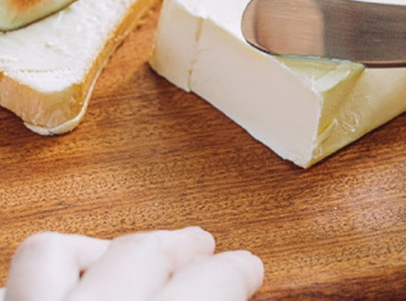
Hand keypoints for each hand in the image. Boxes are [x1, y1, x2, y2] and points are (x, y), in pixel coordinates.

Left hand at [0, 227, 262, 300]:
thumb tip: (229, 293)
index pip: (211, 282)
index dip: (238, 271)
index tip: (247, 269)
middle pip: (142, 255)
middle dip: (180, 247)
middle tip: (202, 248)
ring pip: (55, 255)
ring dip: (102, 249)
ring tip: (129, 255)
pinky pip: (15, 281)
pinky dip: (49, 273)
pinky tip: (70, 286)